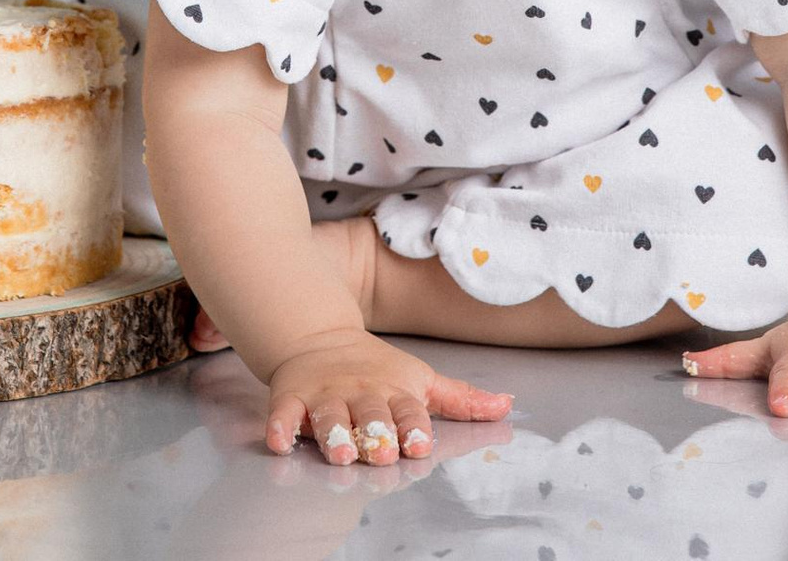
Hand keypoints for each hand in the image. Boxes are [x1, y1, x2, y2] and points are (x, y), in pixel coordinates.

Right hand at [262, 326, 514, 464]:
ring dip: (334, 434)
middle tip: (381, 452)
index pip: (408, 411)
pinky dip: (280, 427)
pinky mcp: (291, 398)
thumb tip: (508, 406)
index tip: (419, 443)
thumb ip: (460, 400)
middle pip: (370, 415)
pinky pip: (283, 413)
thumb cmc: (376, 368)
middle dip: (376, 433)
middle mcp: (360, 393)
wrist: (318, 336)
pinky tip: (280, 441)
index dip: (413, 427)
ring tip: (340, 452)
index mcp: (394, 391)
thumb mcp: (420, 379)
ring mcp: (325, 395)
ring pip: (328, 416)